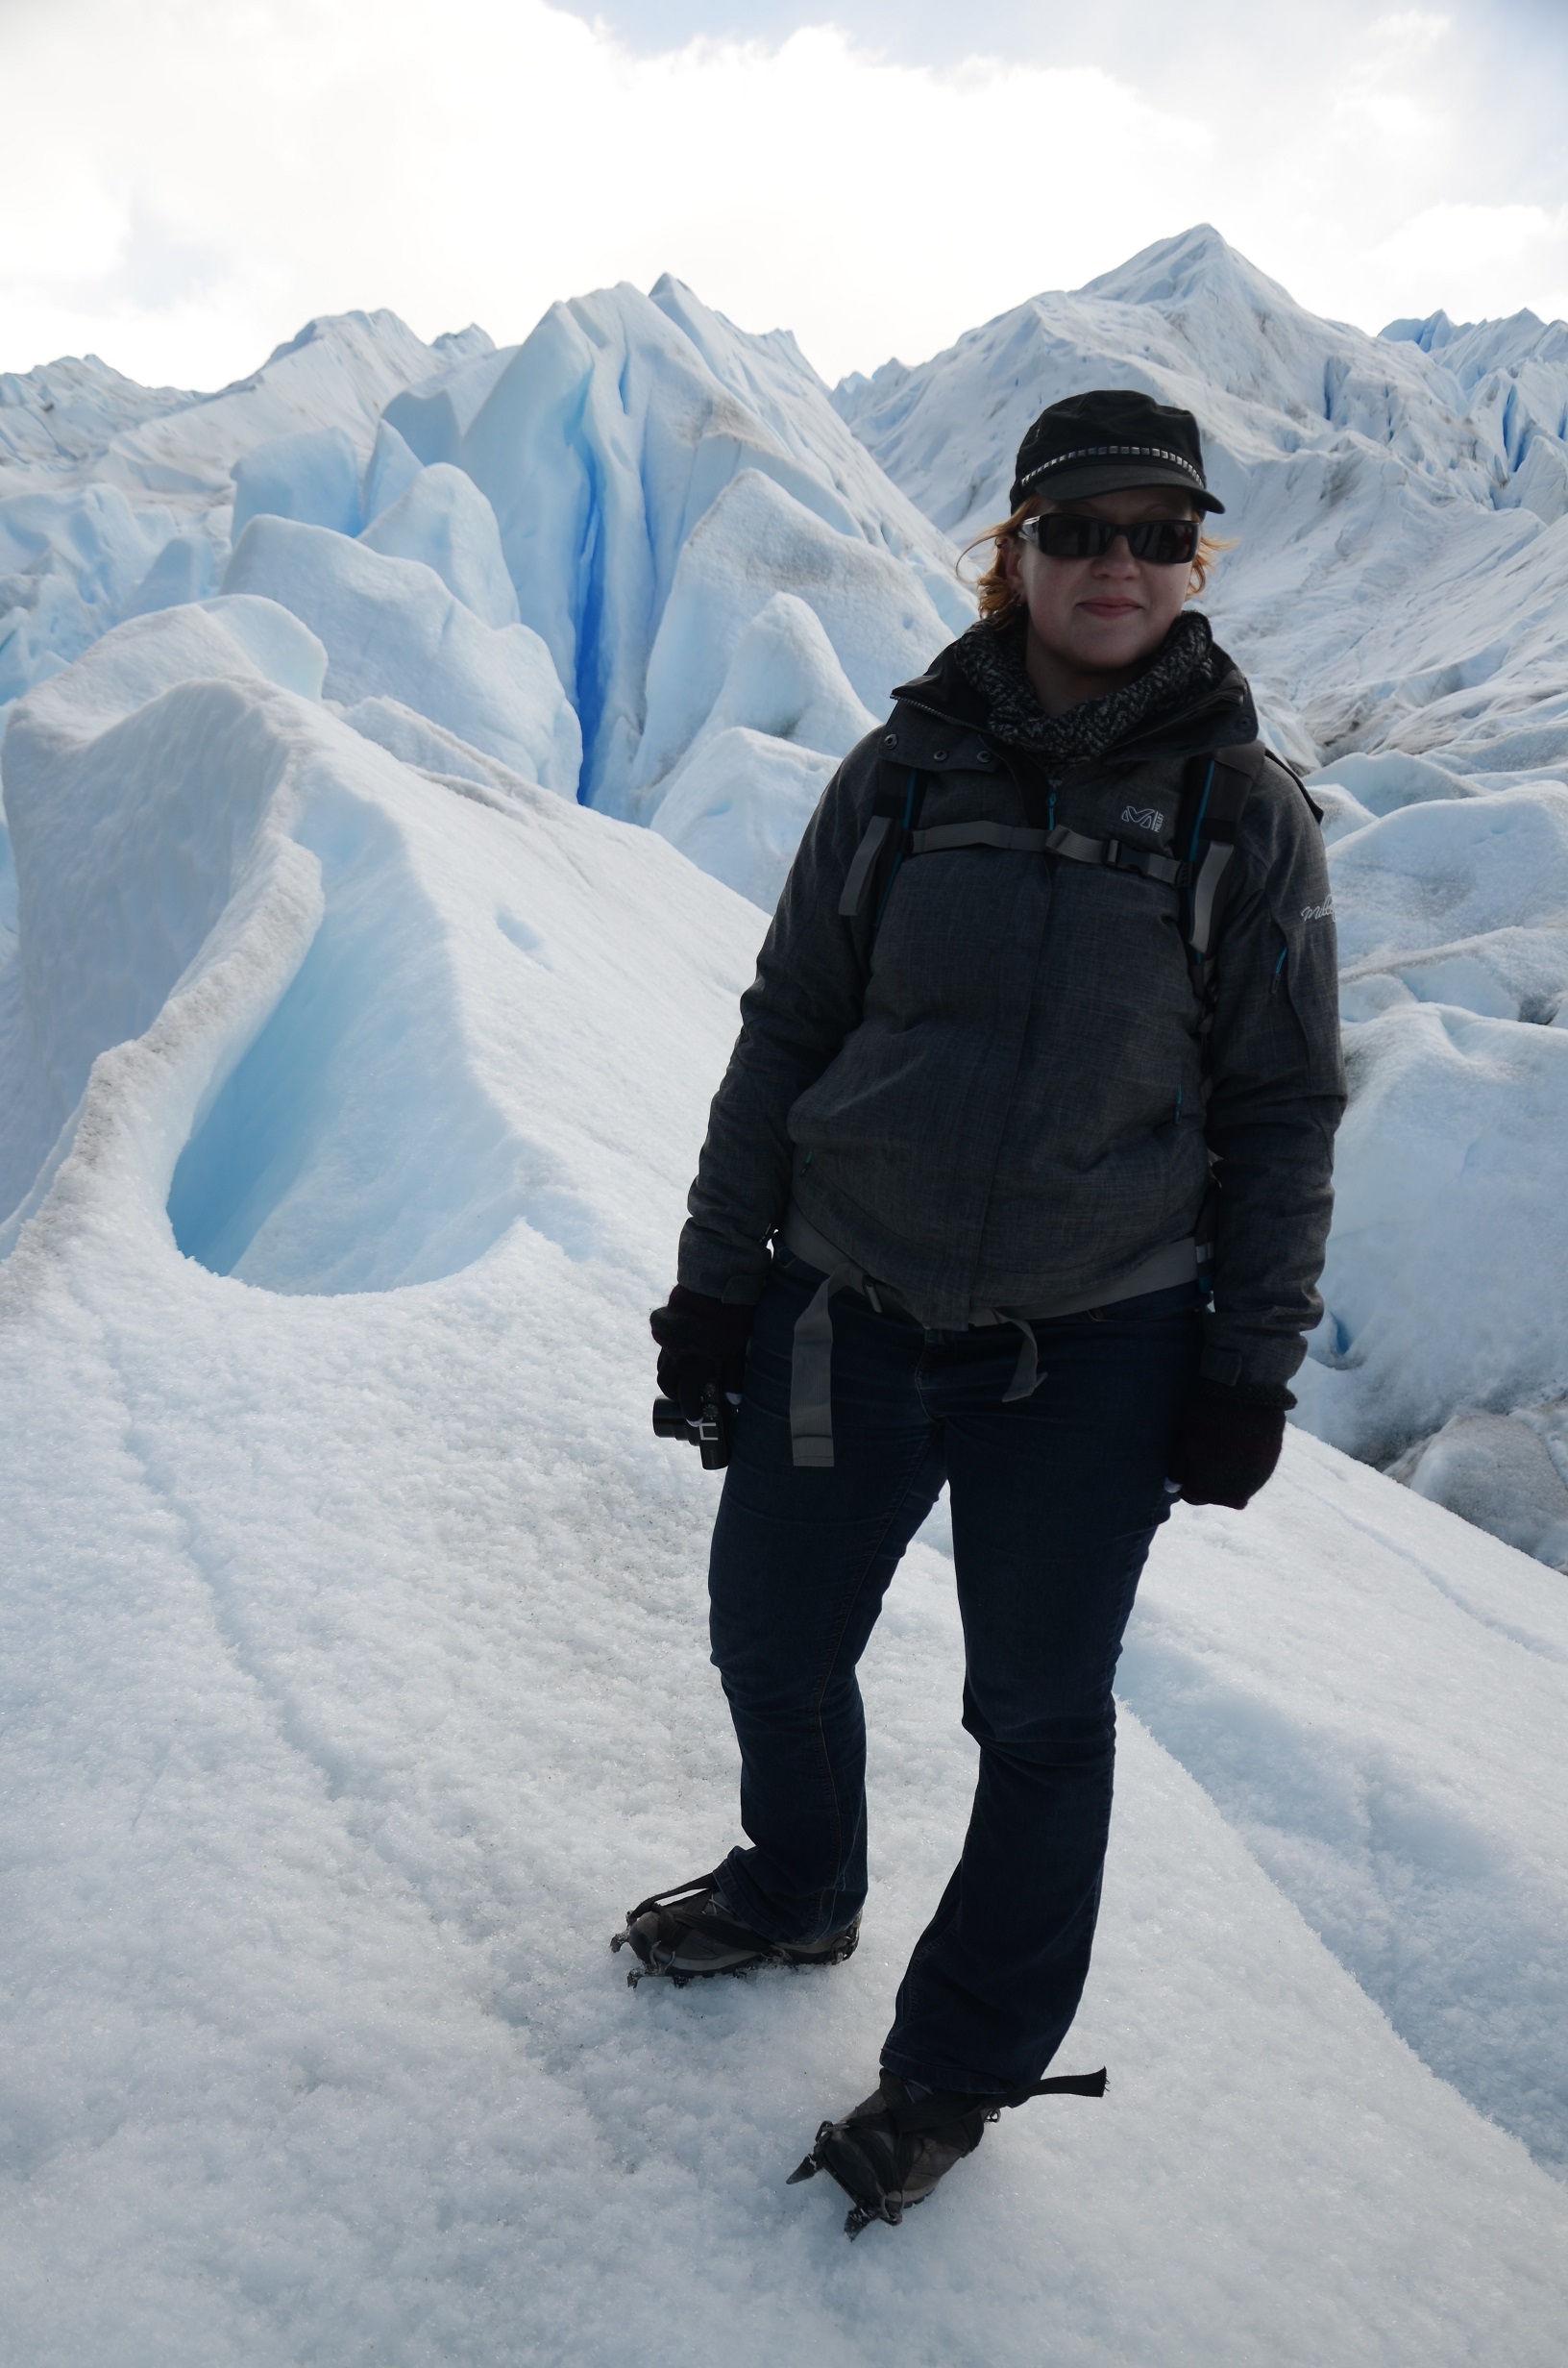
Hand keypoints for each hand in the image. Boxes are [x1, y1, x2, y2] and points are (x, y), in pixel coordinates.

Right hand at [649, 1287, 753, 1421]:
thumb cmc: (729, 1319)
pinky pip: (662, 1349)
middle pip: (667, 1385)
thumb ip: (733, 1378)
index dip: (690, 1411)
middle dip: (676, 1396)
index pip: (686, 1398)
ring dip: (671, 1377)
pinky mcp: (663, 1327)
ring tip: (685, 1379)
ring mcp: (667, 1341)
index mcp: (692, 1366)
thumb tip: (734, 1401)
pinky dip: (669, 1358)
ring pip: (662, 1367)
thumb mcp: (735, 1351)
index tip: (694, 1419)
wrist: (712, 1283)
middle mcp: (675, 1356)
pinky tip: (682, 1354)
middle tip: (688, 1400)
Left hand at [1170, 1377, 1290, 1509]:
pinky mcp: (1271, 1463)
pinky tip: (1238, 1445)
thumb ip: (1179, 1468)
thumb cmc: (1207, 1414)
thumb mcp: (1185, 1440)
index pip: (1194, 1496)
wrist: (1247, 1390)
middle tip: (1201, 1455)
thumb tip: (1172, 1488)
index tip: (1184, 1464)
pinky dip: (1244, 1464)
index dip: (1186, 1481)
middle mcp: (1237, 1490)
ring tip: (1221, 1448)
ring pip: (1237, 1485)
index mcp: (1212, 1487)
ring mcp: (1257, 1477)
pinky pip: (1253, 1472)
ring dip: (1227, 1474)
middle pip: (1217, 1494)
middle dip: (1207, 1480)